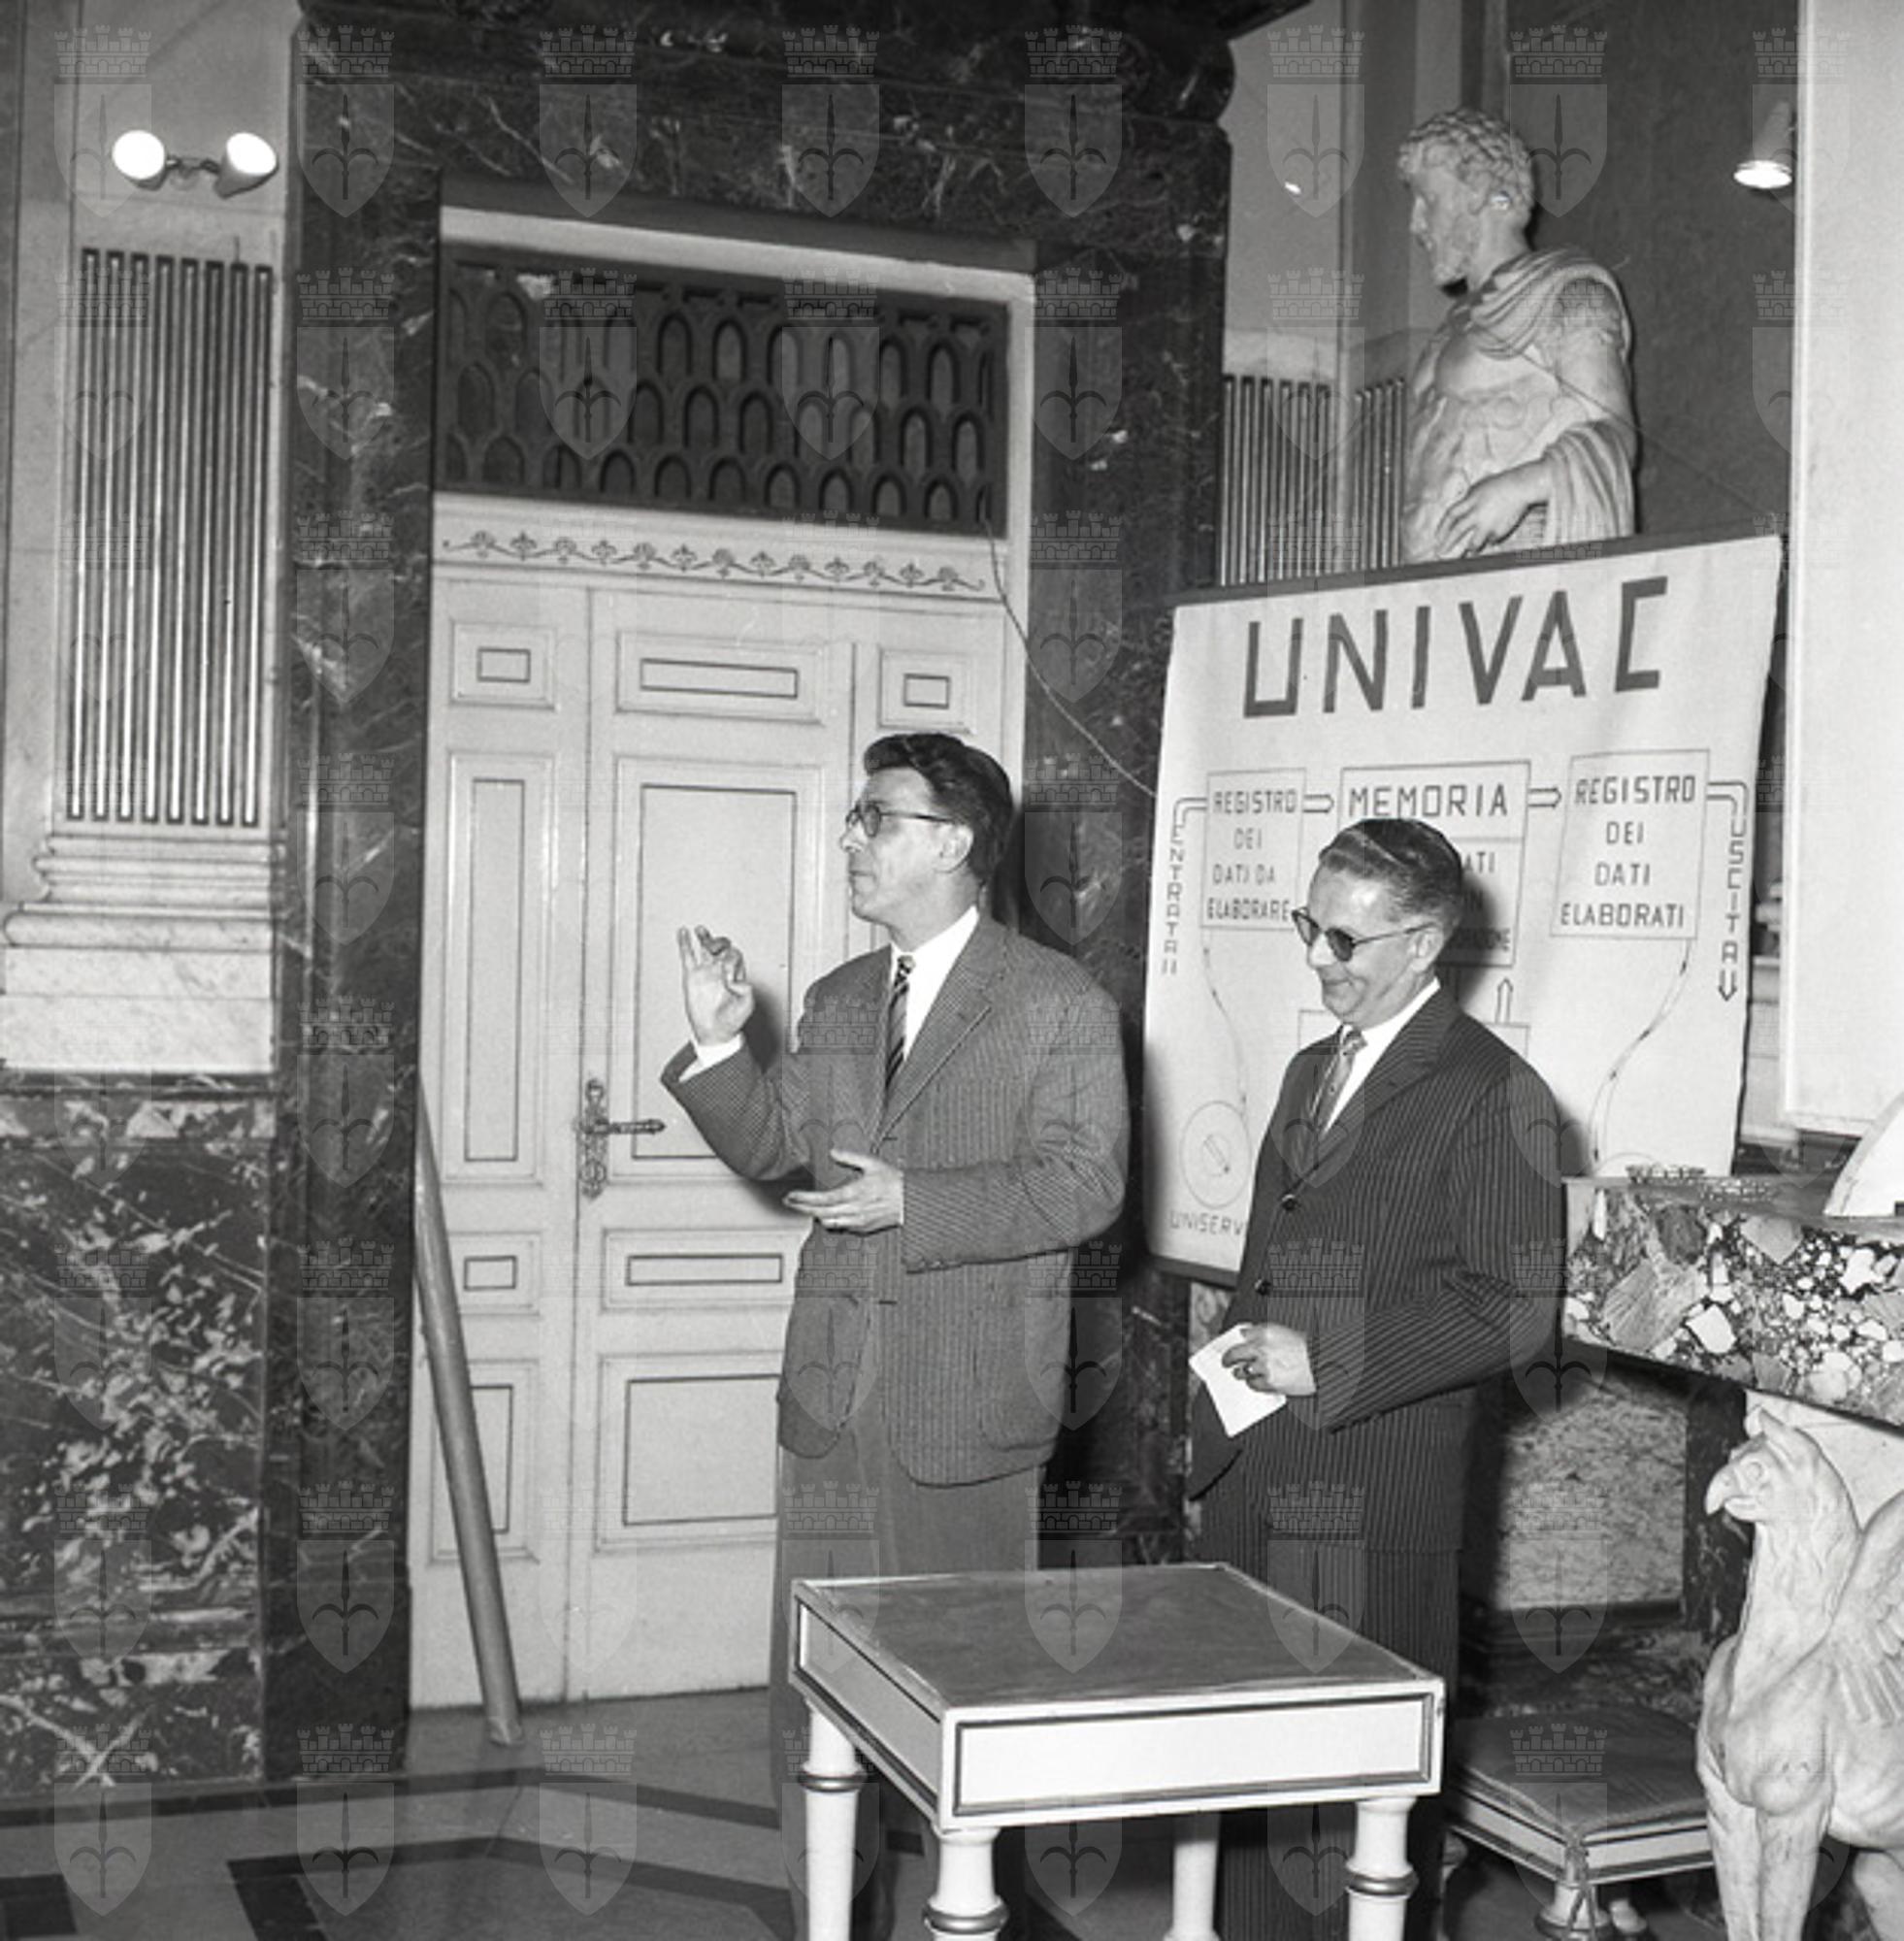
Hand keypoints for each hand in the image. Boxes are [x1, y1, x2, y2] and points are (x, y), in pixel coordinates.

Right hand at [677, 924, 754, 1044]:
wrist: (714, 1032)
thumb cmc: (732, 1021)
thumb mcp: (746, 1005)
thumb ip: (746, 990)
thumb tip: (734, 979)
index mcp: (735, 974)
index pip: (735, 955)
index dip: (731, 960)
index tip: (727, 975)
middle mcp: (720, 971)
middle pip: (721, 947)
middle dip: (719, 943)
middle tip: (714, 947)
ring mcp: (706, 972)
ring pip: (705, 949)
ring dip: (704, 937)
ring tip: (701, 930)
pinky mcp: (692, 977)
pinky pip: (687, 956)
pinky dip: (684, 944)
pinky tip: (683, 933)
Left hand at [783, 1149, 903, 1234]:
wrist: (911, 1202)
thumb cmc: (895, 1182)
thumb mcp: (872, 1163)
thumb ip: (850, 1157)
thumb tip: (834, 1152)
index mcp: (853, 1193)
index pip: (821, 1199)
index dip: (803, 1199)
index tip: (791, 1196)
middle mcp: (853, 1210)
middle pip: (820, 1213)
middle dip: (802, 1208)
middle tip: (790, 1202)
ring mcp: (857, 1222)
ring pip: (828, 1223)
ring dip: (816, 1215)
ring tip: (807, 1207)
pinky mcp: (862, 1228)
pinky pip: (841, 1227)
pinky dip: (831, 1221)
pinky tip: (828, 1214)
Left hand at [1220, 1322, 1315, 1395]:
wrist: (1323, 1363)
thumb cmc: (1311, 1348)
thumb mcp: (1288, 1332)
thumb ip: (1268, 1334)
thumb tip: (1253, 1336)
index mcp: (1267, 1331)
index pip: (1243, 1333)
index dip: (1239, 1339)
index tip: (1237, 1343)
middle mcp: (1262, 1348)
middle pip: (1235, 1353)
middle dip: (1228, 1358)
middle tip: (1225, 1361)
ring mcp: (1265, 1366)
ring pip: (1242, 1371)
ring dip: (1240, 1372)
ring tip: (1239, 1373)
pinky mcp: (1270, 1382)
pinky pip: (1254, 1385)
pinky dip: (1253, 1384)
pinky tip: (1254, 1382)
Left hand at [1435, 463, 1547, 556]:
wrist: (1521, 487)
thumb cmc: (1499, 485)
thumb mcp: (1478, 489)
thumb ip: (1467, 502)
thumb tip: (1456, 516)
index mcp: (1471, 500)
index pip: (1451, 515)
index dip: (1442, 527)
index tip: (1437, 538)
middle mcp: (1478, 513)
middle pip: (1457, 532)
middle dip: (1447, 544)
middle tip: (1440, 554)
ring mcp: (1489, 524)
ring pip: (1473, 544)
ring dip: (1469, 548)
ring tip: (1468, 552)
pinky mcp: (1499, 532)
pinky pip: (1490, 540)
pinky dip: (1489, 539)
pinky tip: (1494, 532)